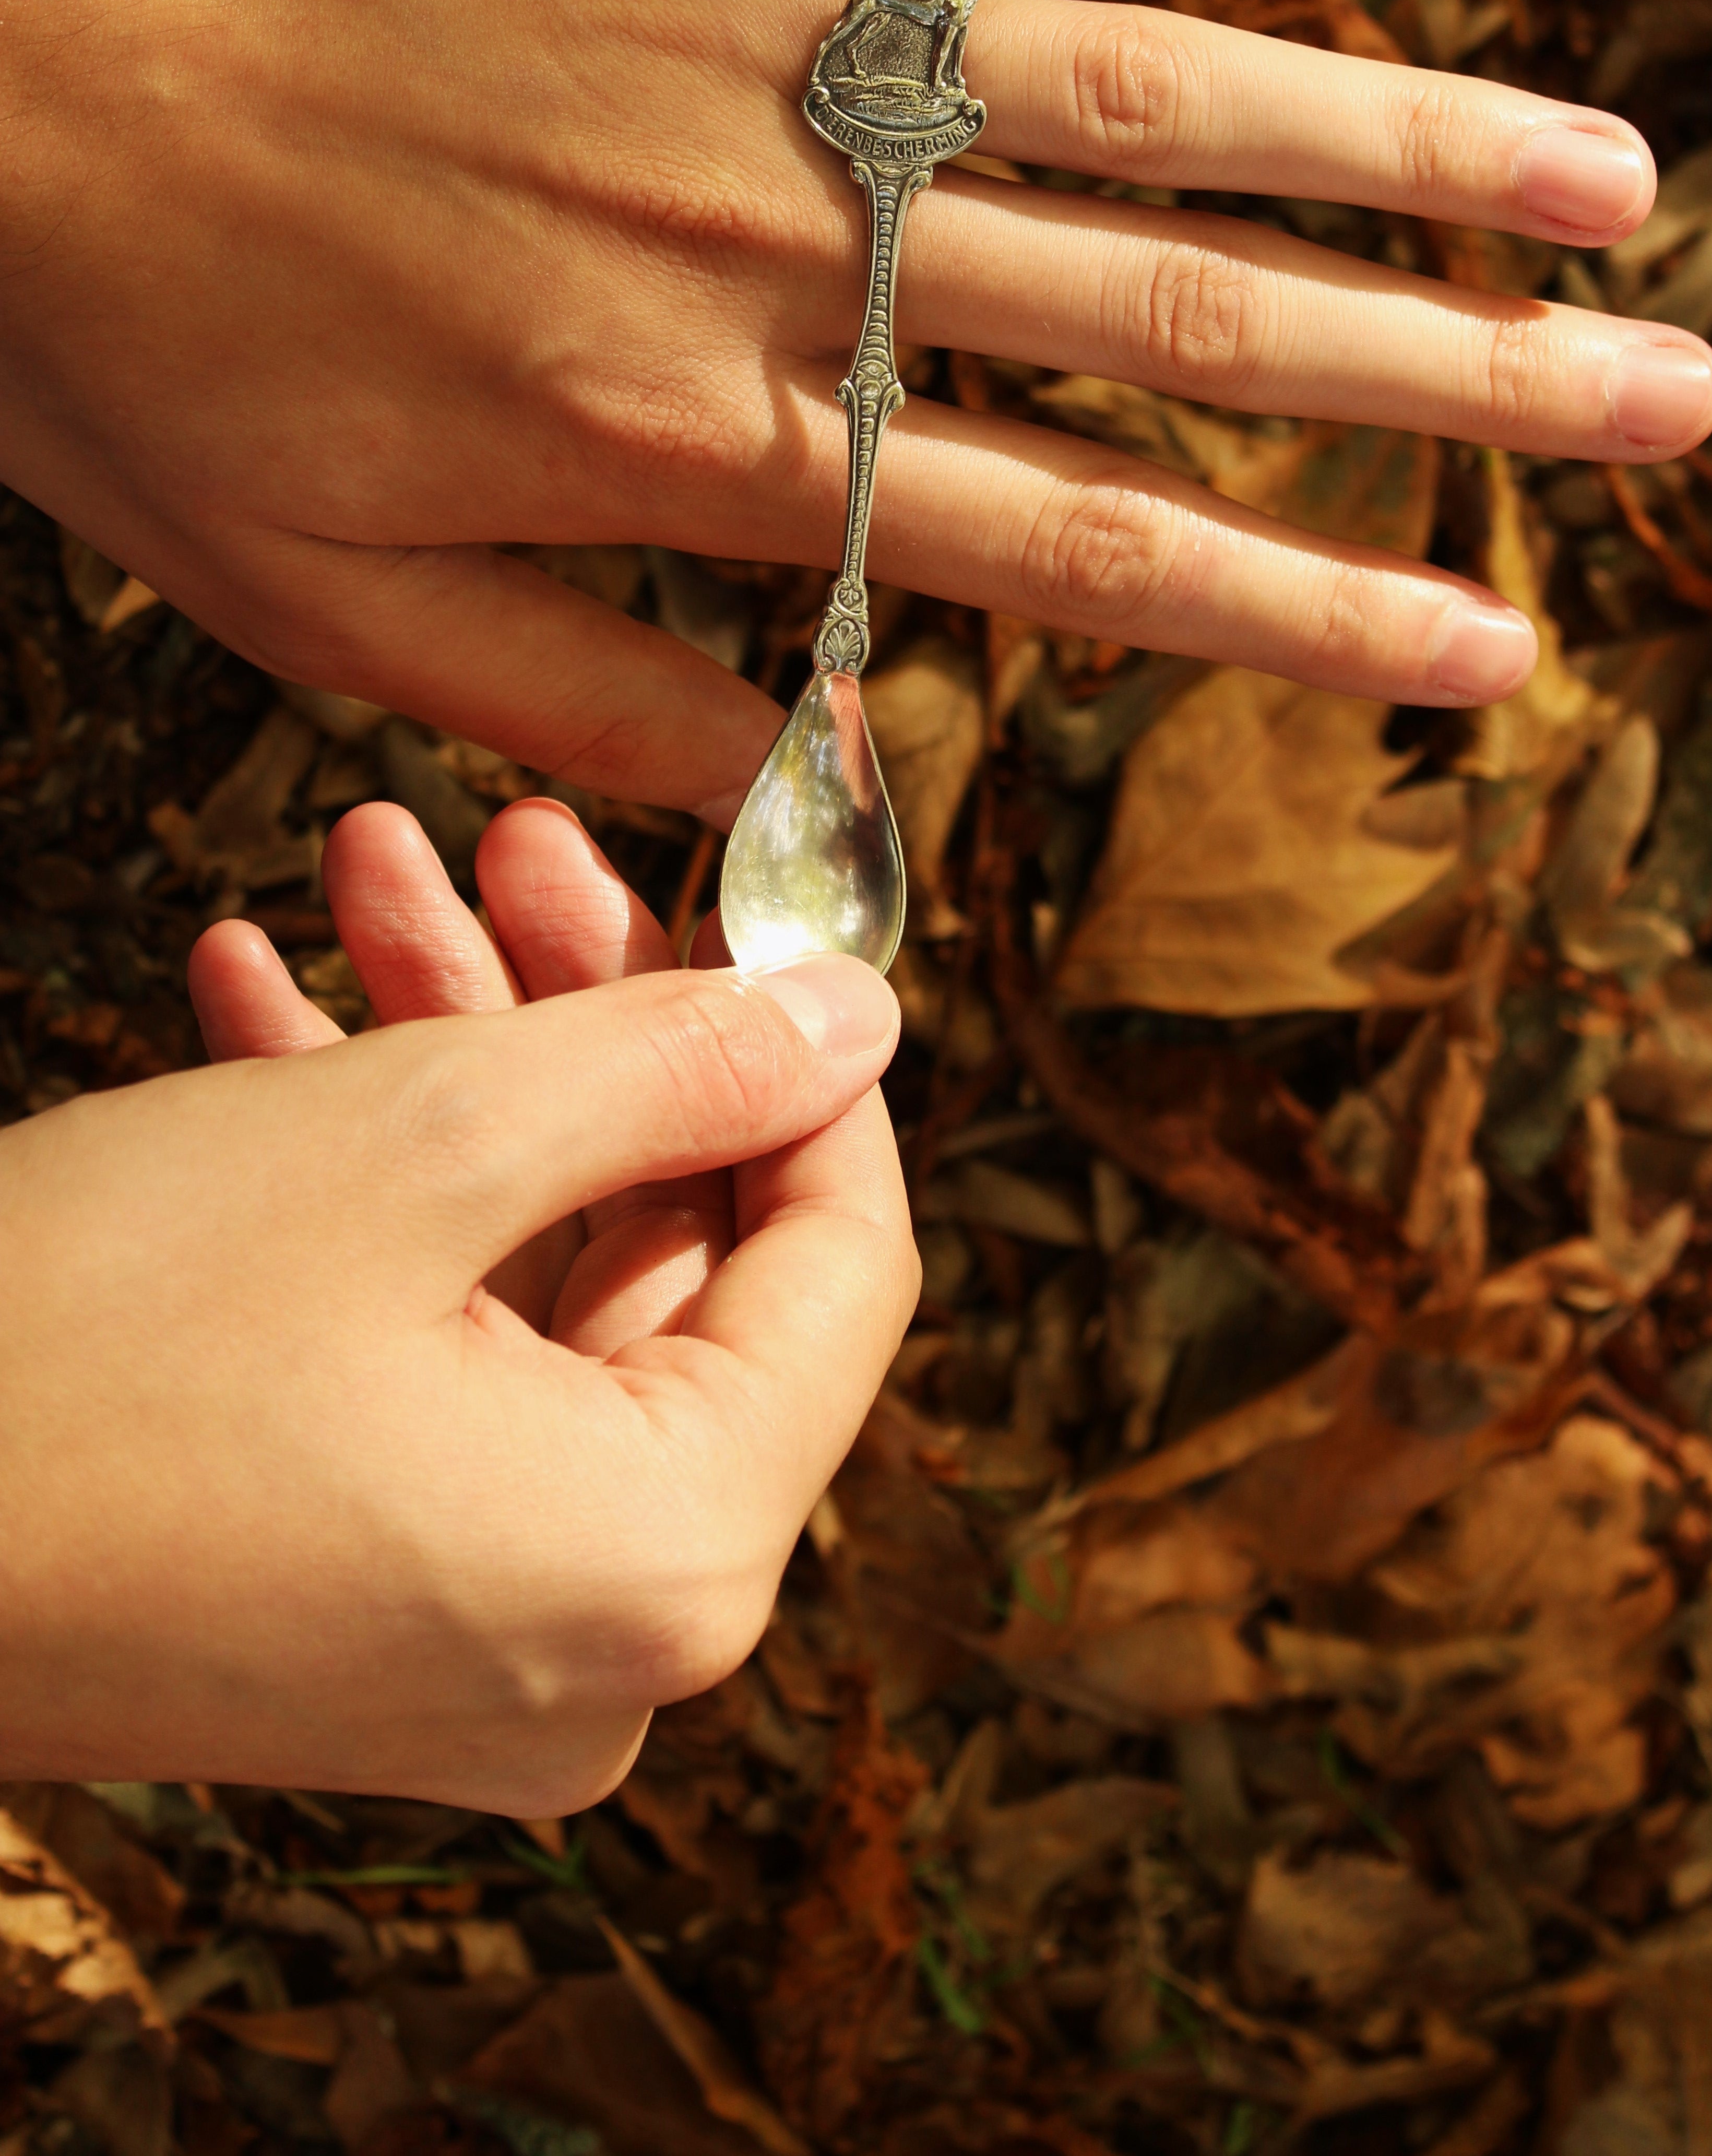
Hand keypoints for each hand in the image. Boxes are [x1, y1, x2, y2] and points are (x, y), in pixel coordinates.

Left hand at [0, 0, 1711, 821]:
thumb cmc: (129, 328)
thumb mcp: (320, 600)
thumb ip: (584, 693)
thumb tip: (804, 760)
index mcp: (683, 434)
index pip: (1064, 547)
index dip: (1298, 607)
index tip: (1488, 649)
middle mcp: (764, 233)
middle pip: (1167, 308)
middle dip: (1441, 374)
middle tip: (1659, 398)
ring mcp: (743, 20)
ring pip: (1123, 82)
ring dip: (1386, 126)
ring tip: (1599, 176)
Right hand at [0, 813, 907, 1811]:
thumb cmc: (75, 1346)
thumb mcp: (422, 1138)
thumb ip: (678, 1066)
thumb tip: (854, 1018)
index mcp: (667, 1562)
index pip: (842, 1264)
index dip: (800, 1060)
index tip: (735, 905)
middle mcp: (598, 1648)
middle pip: (671, 1258)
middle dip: (577, 1021)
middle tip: (504, 844)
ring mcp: (469, 1646)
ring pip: (530, 1286)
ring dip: (453, 1070)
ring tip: (366, 872)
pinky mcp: (349, 1610)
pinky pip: (427, 1365)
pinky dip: (372, 1196)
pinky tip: (274, 1010)